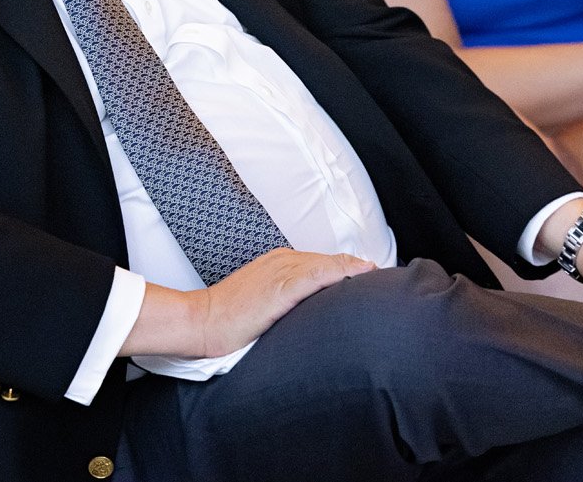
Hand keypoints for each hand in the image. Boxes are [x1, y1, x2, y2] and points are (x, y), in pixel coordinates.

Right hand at [190, 248, 376, 358]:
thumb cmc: (228, 319)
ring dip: (352, 270)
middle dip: (355, 268)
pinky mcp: (278, 287)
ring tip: (375, 275)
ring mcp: (280, 272)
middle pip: (328, 261)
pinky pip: (314, 276)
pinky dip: (336, 274)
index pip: (322, 263)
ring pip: (326, 265)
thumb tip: (311, 313)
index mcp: (279, 264)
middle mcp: (282, 262)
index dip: (347, 269)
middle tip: (381, 275)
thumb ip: (287, 300)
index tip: (368, 276)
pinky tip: (354, 276)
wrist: (200, 322)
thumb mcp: (262, 303)